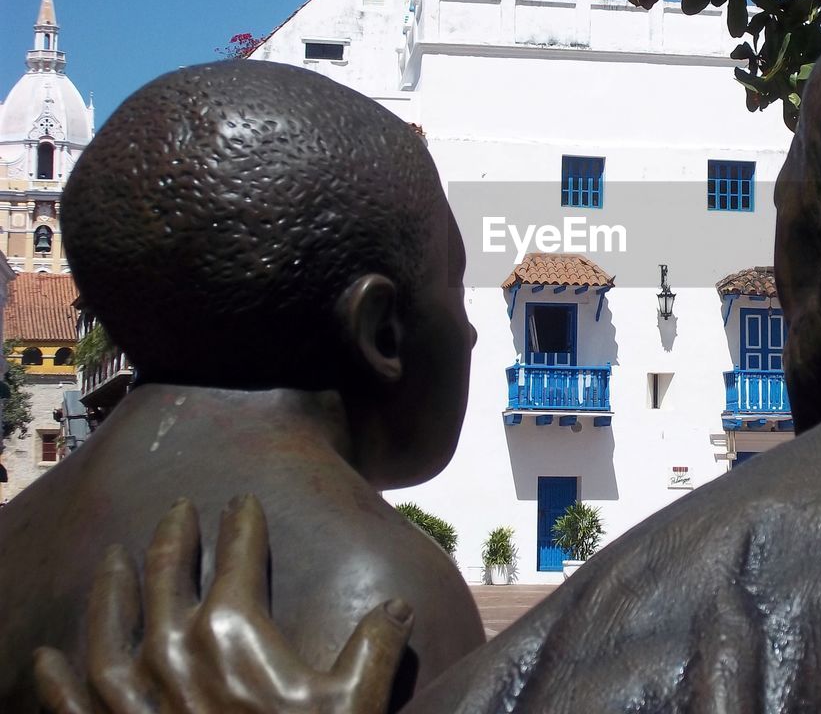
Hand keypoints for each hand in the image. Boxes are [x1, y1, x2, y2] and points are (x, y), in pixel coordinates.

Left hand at [35, 495, 410, 713]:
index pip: (238, 556)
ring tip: (112, 556)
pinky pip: (71, 702)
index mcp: (232, 631)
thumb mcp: (355, 702)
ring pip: (109, 628)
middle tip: (178, 509)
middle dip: (172, 537)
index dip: (242, 523)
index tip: (242, 502)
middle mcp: (173, 652)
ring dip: (109, 588)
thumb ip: (376, 646)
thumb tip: (398, 606)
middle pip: (165, 576)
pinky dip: (55, 678)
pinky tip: (47, 655)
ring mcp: (135, 698)